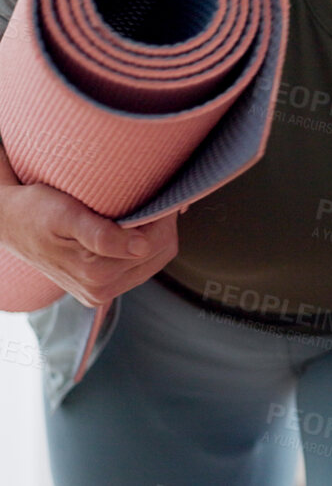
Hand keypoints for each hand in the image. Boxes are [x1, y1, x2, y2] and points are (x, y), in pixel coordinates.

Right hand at [0, 182, 178, 307]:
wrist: (9, 223)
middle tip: (151, 198)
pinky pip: (141, 266)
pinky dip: (143, 244)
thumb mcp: (65, 215)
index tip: (158, 193)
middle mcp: (100, 290)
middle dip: (161, 225)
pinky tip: (131, 227)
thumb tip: (139, 247)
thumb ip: (101, 234)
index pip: (156, 243)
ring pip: (156, 260)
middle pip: (161, 253)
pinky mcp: (101, 287)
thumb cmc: (35, 212)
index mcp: (95, 274)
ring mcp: (101, 292)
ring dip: (155, 234)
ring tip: (139, 211)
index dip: (162, 215)